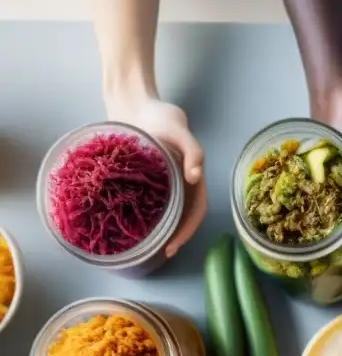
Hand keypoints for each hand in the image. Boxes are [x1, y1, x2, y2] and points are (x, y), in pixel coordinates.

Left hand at [106, 97, 205, 257]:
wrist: (132, 103)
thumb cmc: (158, 114)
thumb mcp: (178, 128)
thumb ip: (192, 150)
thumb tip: (196, 177)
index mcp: (192, 175)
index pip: (196, 210)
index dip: (187, 230)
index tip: (171, 247)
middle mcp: (180, 182)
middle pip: (183, 215)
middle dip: (174, 236)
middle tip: (159, 252)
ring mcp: (163, 182)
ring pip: (166, 211)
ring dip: (161, 229)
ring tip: (146, 246)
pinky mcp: (145, 179)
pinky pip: (148, 202)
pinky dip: (143, 215)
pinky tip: (130, 224)